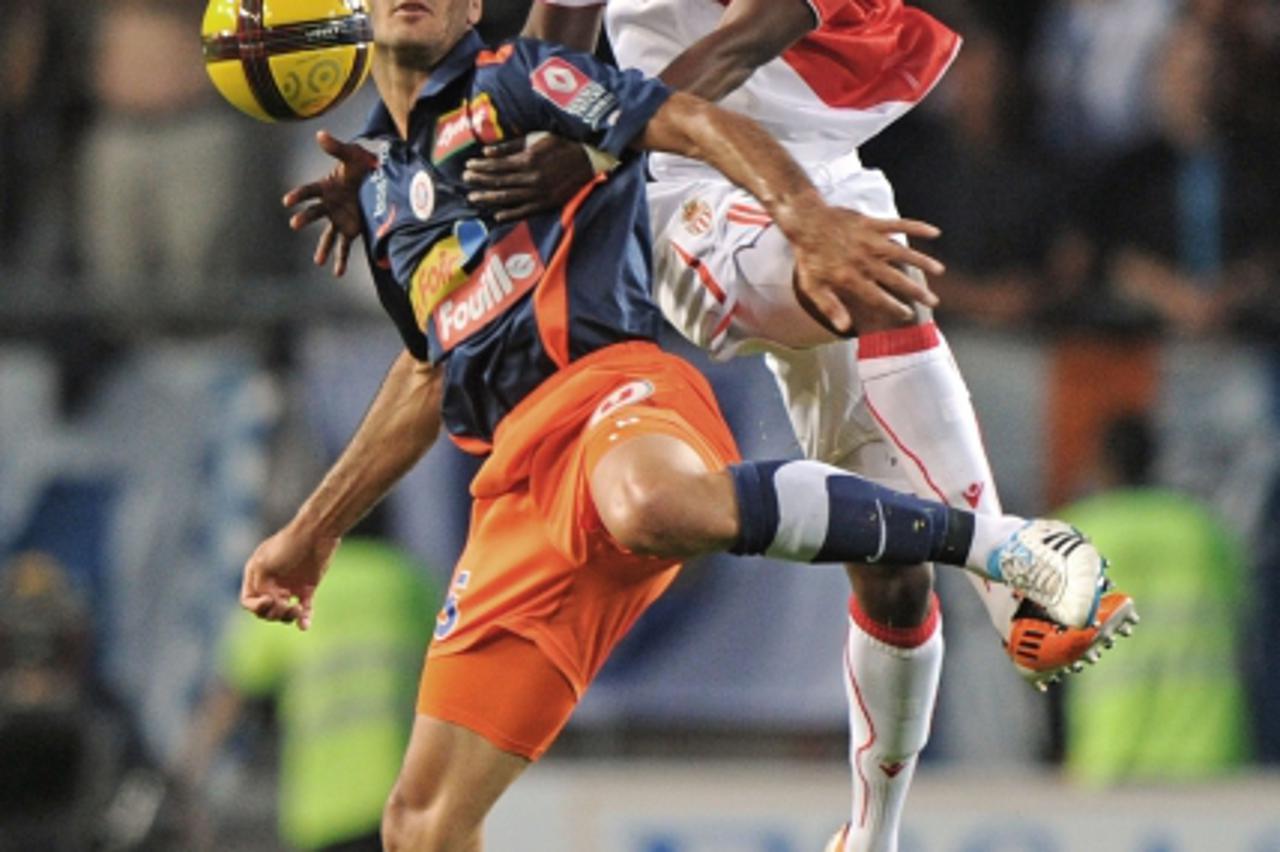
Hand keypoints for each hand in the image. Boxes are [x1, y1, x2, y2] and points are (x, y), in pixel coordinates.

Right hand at [239, 523, 339, 630]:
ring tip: (297, 610)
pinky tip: (304, 626)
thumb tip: (266, 602)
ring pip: (284, 612)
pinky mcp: (307, 588)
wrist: (317, 532)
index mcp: (257, 575)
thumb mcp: (264, 564)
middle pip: (266, 610)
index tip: (270, 600)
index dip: (257, 607)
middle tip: (286, 606)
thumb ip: (258, 585)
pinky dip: (304, 619)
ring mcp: (289, 586)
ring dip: (288, 616)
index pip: (248, 601)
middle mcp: (271, 582)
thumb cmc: (288, 545)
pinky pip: (304, 609)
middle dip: (274, 613)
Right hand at [282, 130, 376, 275]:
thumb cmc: (361, 165)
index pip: (309, 191)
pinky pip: (343, 247)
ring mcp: (338, 219)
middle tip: (294, 224)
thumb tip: (320, 134)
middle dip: (304, 218)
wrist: (378, 178)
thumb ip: (336, 147)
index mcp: (326, 187)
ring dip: (322, 248)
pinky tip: (337, 273)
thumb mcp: (352, 155)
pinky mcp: (349, 229)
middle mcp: (328, 205)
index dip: (298, 195)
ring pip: (327, 236)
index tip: (286, 201)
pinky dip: (341, 260)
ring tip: (317, 261)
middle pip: (314, 213)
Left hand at [463, 133, 596, 222]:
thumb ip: (510, 146)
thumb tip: (486, 151)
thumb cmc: (560, 146)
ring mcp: (538, 194)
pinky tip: (496, 216)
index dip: (480, 167)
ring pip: (508, 198)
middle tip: (465, 181)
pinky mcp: (546, 204)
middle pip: (499, 182)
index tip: (467, 166)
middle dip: (480, 181)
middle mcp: (531, 178)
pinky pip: (524, 211)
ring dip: (488, 198)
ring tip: (474, 197)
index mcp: (528, 160)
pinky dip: (510, 214)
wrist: (587, 163)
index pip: (497, 166)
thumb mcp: (536, 138)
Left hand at [791, 208, 944, 333]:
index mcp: (850, 277)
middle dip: (915, 291)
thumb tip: (844, 328)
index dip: (893, 307)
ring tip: (939, 270)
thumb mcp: (812, 287)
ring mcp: (870, 240)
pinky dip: (917, 227)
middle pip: (895, 278)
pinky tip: (934, 232)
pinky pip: (899, 225)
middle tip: (933, 301)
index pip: (877, 297)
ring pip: (902, 252)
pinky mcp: (873, 223)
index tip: (908, 314)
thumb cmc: (809, 257)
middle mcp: (863, 260)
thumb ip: (830, 307)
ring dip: (922, 261)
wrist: (806, 221)